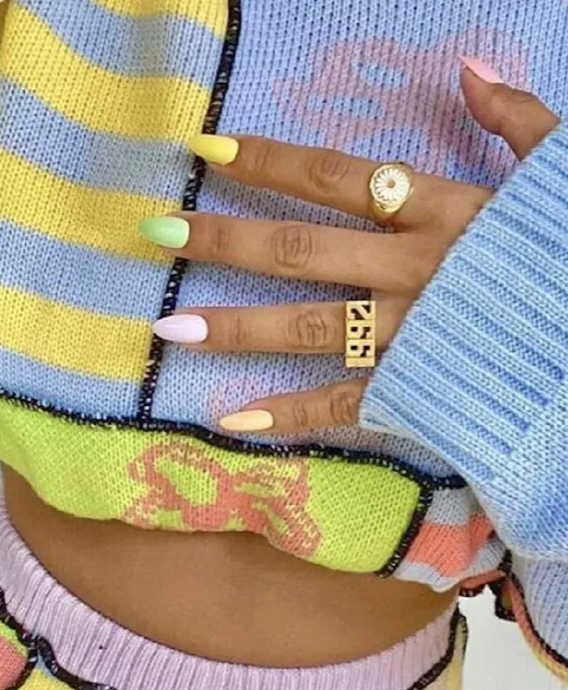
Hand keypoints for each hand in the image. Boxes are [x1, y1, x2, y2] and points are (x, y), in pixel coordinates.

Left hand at [142, 65, 558, 434]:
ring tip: (171, 327)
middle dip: (227, 239)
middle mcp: (412, 270)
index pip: (337, 177)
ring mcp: (410, 336)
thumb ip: (516, 120)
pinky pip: (346, 403)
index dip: (269, 161)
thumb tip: (468, 70)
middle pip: (302, 250)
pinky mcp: (417, 392)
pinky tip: (234, 421)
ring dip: (237, 327)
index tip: (206, 150)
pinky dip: (291, 414)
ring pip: (310, 327)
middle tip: (159, 234)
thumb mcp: (561, 173)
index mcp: (443, 210)